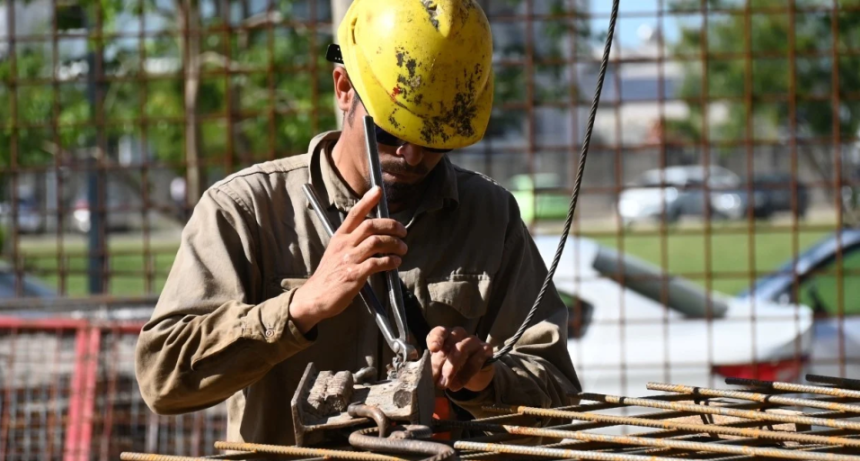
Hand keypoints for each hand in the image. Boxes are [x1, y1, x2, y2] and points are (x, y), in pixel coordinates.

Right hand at [290, 186, 406, 332]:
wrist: (314, 298)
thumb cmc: (329, 276)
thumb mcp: (336, 252)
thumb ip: (352, 242)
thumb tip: (376, 236)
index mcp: (339, 237)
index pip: (354, 214)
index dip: (367, 201)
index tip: (378, 190)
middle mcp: (344, 245)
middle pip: (370, 226)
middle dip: (391, 226)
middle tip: (403, 232)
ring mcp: (348, 260)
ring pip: (376, 242)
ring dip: (394, 244)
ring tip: (403, 249)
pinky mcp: (353, 275)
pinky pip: (376, 263)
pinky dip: (389, 261)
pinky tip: (395, 263)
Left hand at [427, 326, 494, 392]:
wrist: (473, 375)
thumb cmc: (451, 366)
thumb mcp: (439, 365)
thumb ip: (432, 364)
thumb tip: (421, 369)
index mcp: (446, 334)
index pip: (440, 331)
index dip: (436, 339)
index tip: (433, 349)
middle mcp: (459, 334)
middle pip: (450, 343)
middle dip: (439, 362)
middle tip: (434, 379)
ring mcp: (473, 340)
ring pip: (462, 349)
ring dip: (451, 368)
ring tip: (444, 384)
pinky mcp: (485, 350)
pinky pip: (475, 361)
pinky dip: (464, 375)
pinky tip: (456, 386)